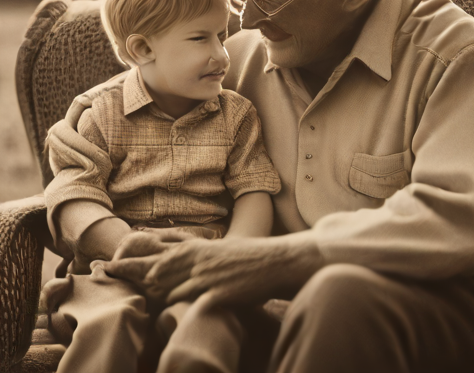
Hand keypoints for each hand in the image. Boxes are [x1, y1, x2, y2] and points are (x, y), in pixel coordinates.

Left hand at [104, 233, 324, 305]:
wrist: (273, 261)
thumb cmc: (245, 257)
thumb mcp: (215, 250)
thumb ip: (190, 253)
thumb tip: (170, 259)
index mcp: (192, 249)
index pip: (153, 255)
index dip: (128, 262)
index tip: (108, 266)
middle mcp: (193, 261)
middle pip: (151, 270)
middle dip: (126, 274)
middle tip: (102, 275)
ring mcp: (203, 278)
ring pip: (164, 289)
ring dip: (143, 296)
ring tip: (121, 301)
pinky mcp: (215, 295)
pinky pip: (187, 306)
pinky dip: (171, 313)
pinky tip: (159, 321)